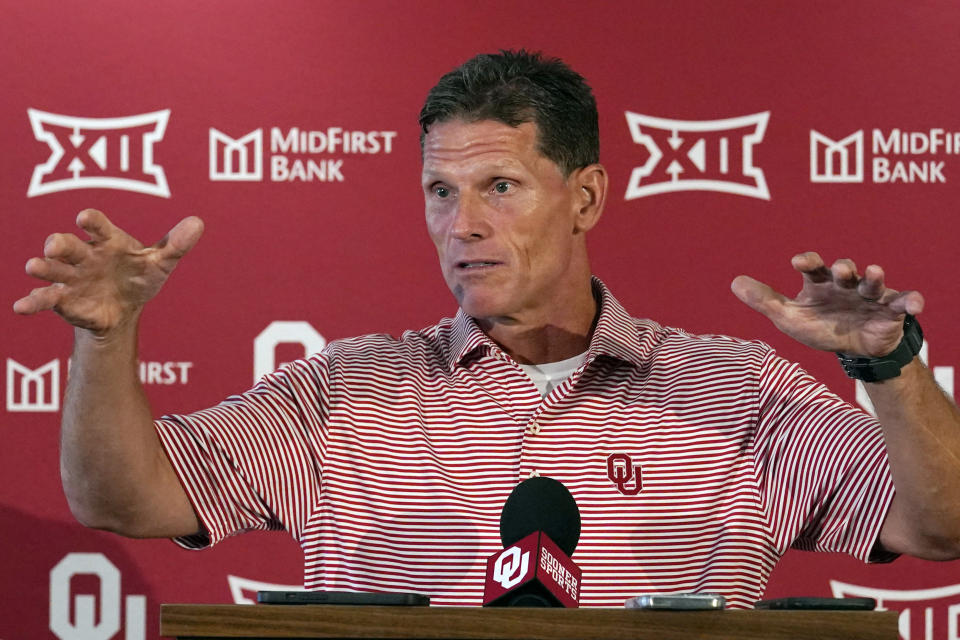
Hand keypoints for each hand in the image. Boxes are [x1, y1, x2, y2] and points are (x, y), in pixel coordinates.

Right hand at [13, 209, 203, 334]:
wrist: (126, 307)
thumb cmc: (139, 276)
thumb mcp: (159, 263)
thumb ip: (176, 245)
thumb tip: (199, 223)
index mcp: (108, 240)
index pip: (99, 226)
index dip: (92, 221)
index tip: (85, 218)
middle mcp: (84, 255)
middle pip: (68, 245)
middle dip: (59, 244)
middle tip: (54, 246)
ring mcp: (71, 277)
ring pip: (52, 269)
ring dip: (42, 268)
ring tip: (34, 267)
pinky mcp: (63, 299)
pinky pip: (44, 299)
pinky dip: (31, 302)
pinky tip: (19, 307)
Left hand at [731, 252, 924, 356]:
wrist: (853, 349)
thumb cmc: (819, 326)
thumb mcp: (789, 317)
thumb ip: (764, 300)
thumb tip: (734, 282)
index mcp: (820, 283)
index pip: (812, 267)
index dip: (807, 261)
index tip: (799, 261)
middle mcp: (845, 284)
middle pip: (845, 271)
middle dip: (843, 269)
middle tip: (840, 270)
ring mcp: (869, 296)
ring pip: (872, 282)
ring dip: (873, 277)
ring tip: (874, 273)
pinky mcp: (891, 310)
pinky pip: (904, 304)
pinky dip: (911, 301)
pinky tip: (915, 304)